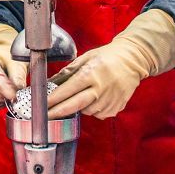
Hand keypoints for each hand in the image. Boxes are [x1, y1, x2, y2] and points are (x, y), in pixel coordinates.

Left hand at [47, 9, 174, 119]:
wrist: (133, 60)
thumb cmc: (108, 56)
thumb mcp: (86, 57)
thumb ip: (68, 71)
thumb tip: (50, 82)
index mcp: (91, 73)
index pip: (67, 90)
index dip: (53, 99)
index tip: (41, 105)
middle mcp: (100, 88)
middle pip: (74, 105)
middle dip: (57, 112)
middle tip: (45, 117)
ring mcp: (109, 100)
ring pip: (86, 111)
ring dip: (78, 107)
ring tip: (83, 94)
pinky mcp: (116, 108)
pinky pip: (98, 113)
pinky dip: (93, 108)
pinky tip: (96, 97)